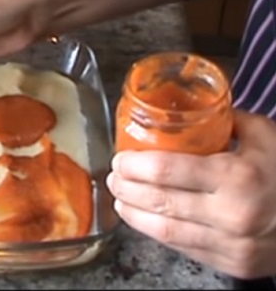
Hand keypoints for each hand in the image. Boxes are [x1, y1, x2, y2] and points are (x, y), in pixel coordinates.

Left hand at [107, 110, 275, 278]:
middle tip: (113, 177)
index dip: (134, 165)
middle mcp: (231, 214)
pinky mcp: (233, 264)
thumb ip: (226, 121)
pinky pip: (184, 248)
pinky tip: (147, 219)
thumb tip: (188, 110)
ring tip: (121, 198)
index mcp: (237, 177)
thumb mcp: (268, 137)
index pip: (166, 171)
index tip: (119, 158)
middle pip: (158, 203)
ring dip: (134, 215)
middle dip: (126, 189)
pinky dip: (159, 232)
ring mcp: (231, 244)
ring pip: (165, 231)